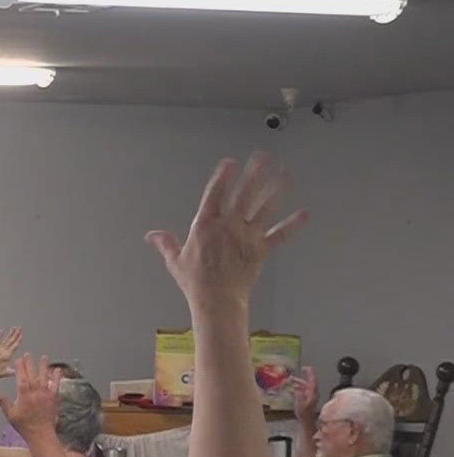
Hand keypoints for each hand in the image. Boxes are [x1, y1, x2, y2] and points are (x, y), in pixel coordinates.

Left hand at [0, 327, 22, 381]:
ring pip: (5, 339)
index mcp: (7, 356)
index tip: (21, 334)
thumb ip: (13, 371)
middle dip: (16, 334)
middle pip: (10, 340)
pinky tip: (2, 331)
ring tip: (13, 327)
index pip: (14, 346)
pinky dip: (0, 336)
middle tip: (19, 327)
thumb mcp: (6, 373)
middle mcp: (2, 351)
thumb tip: (20, 371)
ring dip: (10, 333)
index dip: (18, 339)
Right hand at [0, 355, 59, 435]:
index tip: (18, 359)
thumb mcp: (10, 415)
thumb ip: (4, 403)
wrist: (41, 433)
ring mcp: (45, 394)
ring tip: (44, 357)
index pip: (21, 377)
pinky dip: (56, 377)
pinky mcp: (54, 398)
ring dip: (44, 366)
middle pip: (32, 374)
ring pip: (44, 377)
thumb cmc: (24, 425)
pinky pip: (56, 385)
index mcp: (23, 395)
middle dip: (30, 363)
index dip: (19, 367)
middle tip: (28, 354)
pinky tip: (58, 370)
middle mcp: (35, 392)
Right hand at [147, 154, 305, 309]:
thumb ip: (166, 243)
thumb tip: (152, 236)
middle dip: (255, 173)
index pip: (216, 193)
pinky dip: (292, 224)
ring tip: (284, 175)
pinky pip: (280, 234)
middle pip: (244, 193)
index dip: (224, 176)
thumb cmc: (195, 282)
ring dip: (275, 189)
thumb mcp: (175, 260)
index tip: (230, 162)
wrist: (217, 299)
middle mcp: (229, 225)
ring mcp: (247, 235)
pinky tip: (303, 214)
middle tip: (263, 157)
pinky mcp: (261, 249)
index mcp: (206, 225)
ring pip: (265, 207)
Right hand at [290, 365, 319, 423]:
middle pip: (307, 383)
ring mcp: (310, 396)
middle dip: (299, 379)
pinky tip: (290, 389)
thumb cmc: (304, 414)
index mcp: (312, 393)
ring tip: (289, 381)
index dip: (310, 374)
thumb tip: (297, 390)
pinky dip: (296, 389)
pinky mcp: (307, 399)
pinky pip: (302, 391)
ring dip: (297, 383)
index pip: (312, 381)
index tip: (306, 367)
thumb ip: (299, 397)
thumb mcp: (300, 405)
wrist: (306, 421)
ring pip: (304, 386)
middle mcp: (312, 393)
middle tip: (291, 376)